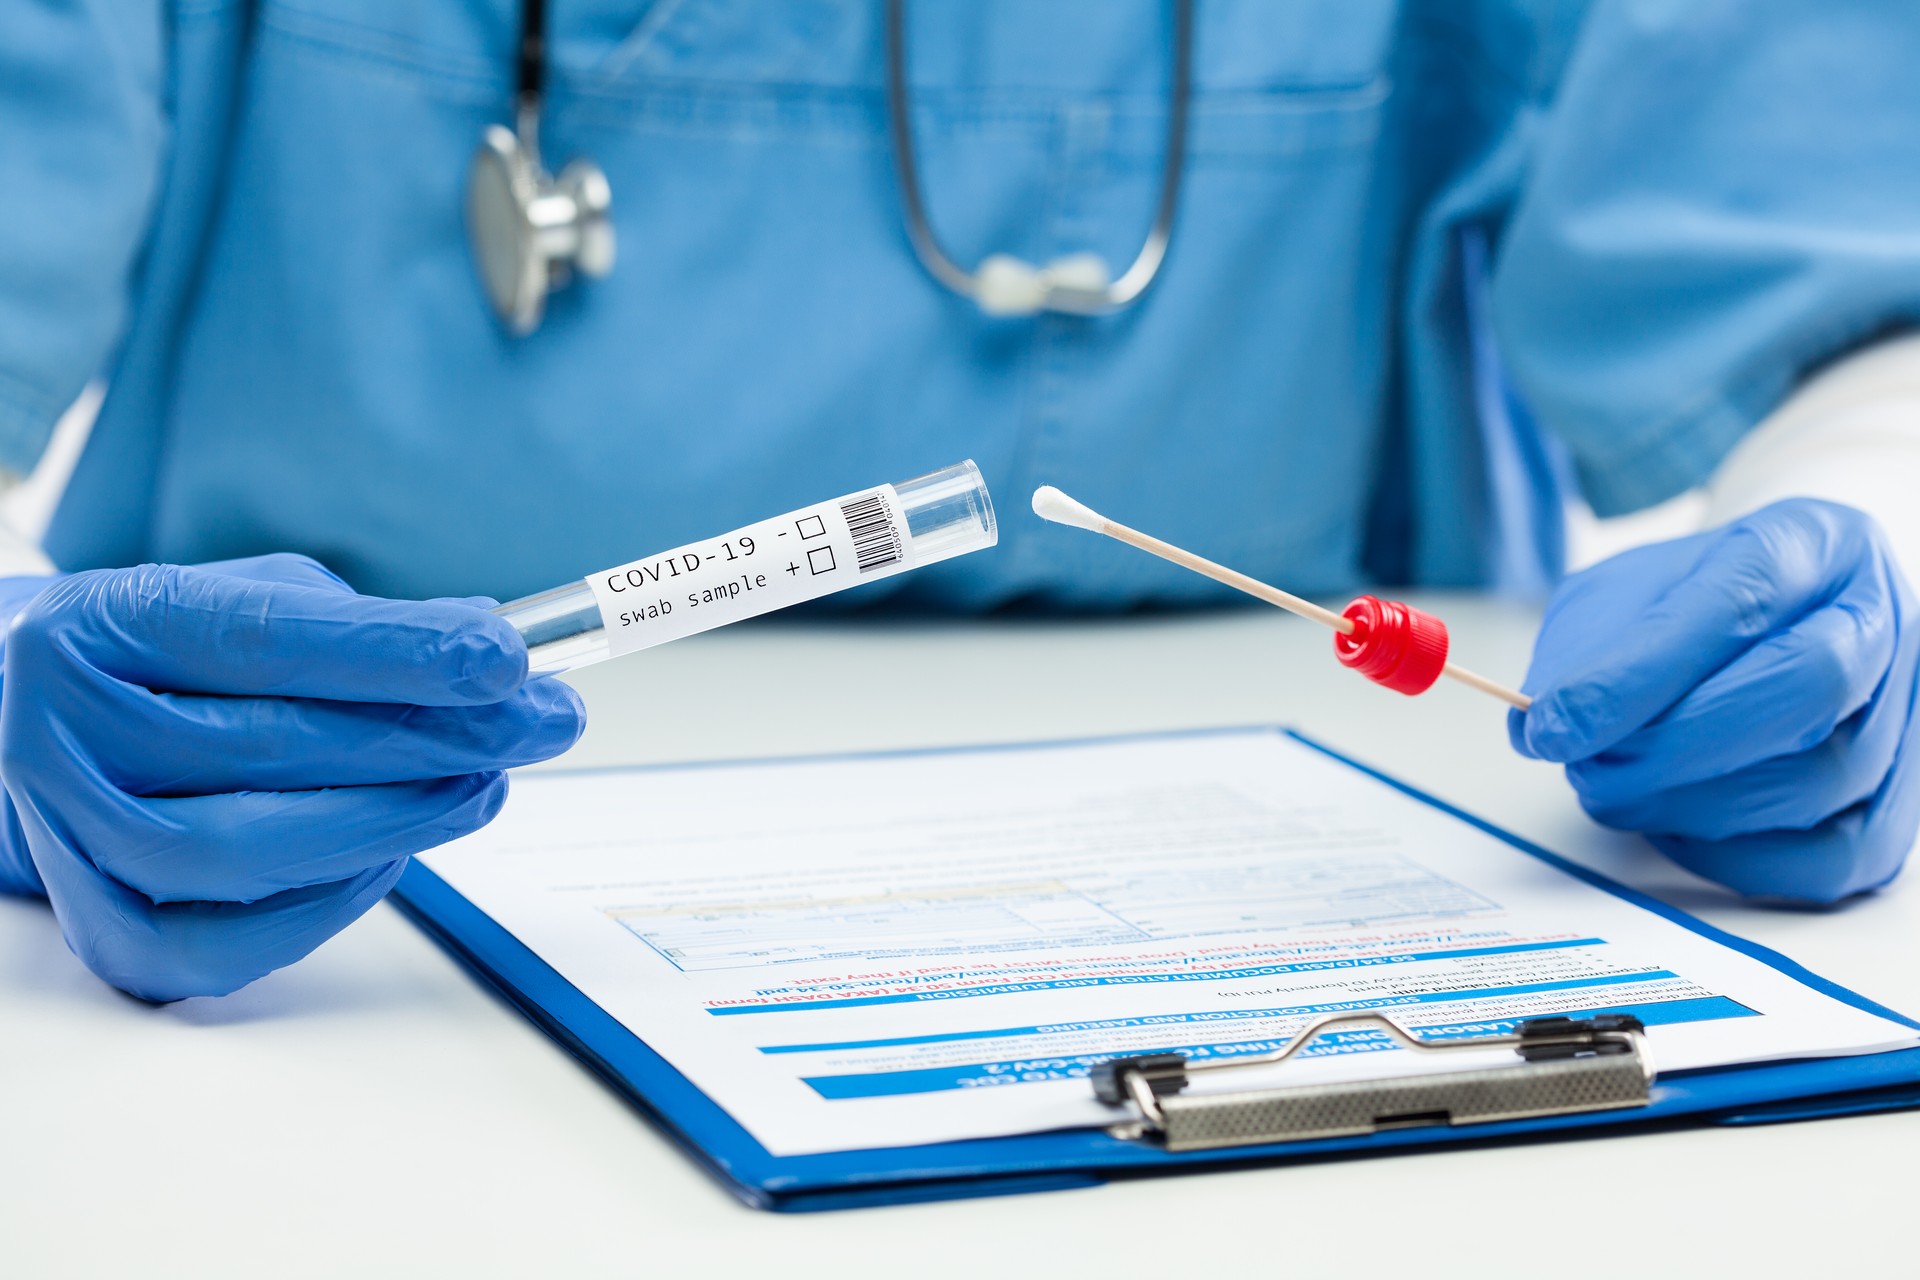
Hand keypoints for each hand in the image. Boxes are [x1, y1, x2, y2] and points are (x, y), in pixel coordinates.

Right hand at [0, 555, 583, 999]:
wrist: (23, 734)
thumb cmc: (163, 663)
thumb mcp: (248, 603)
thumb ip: (359, 627)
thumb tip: (491, 655)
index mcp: (98, 628)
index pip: (264, 639)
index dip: (396, 652)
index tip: (505, 657)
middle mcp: (60, 734)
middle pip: (270, 747)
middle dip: (433, 737)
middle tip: (539, 722)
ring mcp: (70, 841)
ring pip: (247, 852)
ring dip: (394, 820)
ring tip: (484, 784)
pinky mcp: (102, 930)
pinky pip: (232, 942)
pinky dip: (332, 899)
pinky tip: (396, 850)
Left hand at [1510, 499, 1919, 903]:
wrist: (1779, 619)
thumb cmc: (1694, 607)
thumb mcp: (1622, 595)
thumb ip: (1580, 649)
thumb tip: (1538, 721)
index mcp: (1811, 543)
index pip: (1737, 600)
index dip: (1639, 673)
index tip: (1554, 724)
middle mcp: (1881, 621)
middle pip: (1808, 688)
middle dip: (1676, 746)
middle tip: (1588, 769)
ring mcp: (1908, 713)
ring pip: (1821, 780)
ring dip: (1693, 805)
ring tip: (1617, 790)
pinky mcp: (1902, 800)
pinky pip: (1836, 856)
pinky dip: (1741, 857)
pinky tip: (1680, 825)